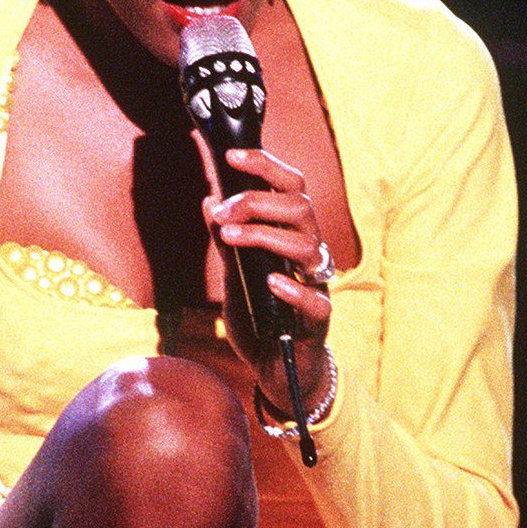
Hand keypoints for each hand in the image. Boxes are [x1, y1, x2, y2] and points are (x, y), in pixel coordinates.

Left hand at [201, 147, 332, 418]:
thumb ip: (227, 240)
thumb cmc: (262, 316)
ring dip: (265, 235)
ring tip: (230, 237)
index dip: (265, 166)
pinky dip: (293, 287)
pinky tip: (270, 282)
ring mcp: (316, 285)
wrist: (278, 371)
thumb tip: (209, 201)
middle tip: (223, 213)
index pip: (289, 188)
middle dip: (257, 201)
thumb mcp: (236, 275)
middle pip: (299, 208)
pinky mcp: (317, 321)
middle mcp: (309, 254)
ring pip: (307, 245)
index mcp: (291, 236)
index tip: (231, 156)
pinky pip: (316, 299)